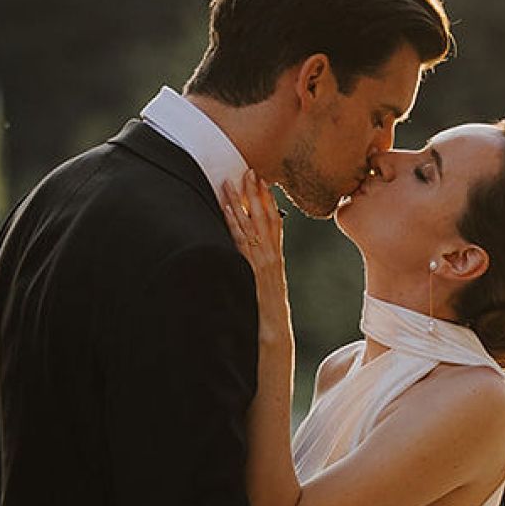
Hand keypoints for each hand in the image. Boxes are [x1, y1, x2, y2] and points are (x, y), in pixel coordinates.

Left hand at [217, 168, 288, 332]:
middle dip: (256, 192)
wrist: (274, 335)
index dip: (268, 199)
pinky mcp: (253, 270)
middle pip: (265, 216)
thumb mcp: (266, 286)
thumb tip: (250, 255)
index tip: (261, 179)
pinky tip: (228, 210)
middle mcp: (272, 256)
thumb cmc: (268, 314)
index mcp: (276, 257)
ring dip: (241, 202)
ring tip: (231, 182)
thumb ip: (259, 268)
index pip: (274, 221)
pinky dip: (235, 224)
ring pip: (252, 225)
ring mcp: (263, 262)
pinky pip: (243, 243)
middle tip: (248, 169)